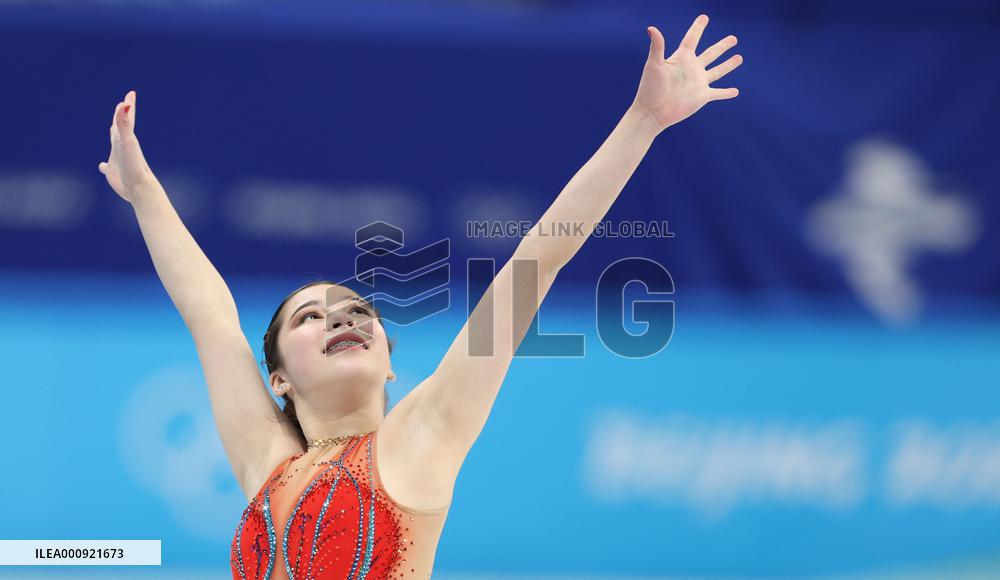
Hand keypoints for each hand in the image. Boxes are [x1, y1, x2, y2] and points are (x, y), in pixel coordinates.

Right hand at [98, 90, 155, 204]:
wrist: (140, 189)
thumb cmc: (135, 166)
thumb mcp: (127, 142)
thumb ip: (125, 123)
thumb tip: (124, 104)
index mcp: (125, 139)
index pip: (127, 118)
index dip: (127, 105)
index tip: (131, 93)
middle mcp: (122, 147)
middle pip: (121, 127)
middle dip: (121, 115)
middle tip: (123, 104)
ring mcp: (119, 160)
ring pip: (115, 144)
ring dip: (113, 136)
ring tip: (111, 130)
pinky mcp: (114, 173)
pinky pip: (107, 167)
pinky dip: (104, 165)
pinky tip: (101, 166)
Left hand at [631, 14, 742, 131]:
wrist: (652, 112)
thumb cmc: (650, 88)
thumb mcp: (654, 65)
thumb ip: (657, 47)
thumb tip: (651, 28)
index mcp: (682, 58)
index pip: (692, 38)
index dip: (698, 28)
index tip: (704, 17)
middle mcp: (692, 68)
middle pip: (711, 53)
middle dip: (722, 46)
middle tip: (733, 38)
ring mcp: (698, 83)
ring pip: (718, 71)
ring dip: (729, 65)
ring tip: (739, 57)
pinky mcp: (702, 97)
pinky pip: (718, 93)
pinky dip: (727, 92)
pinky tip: (735, 91)